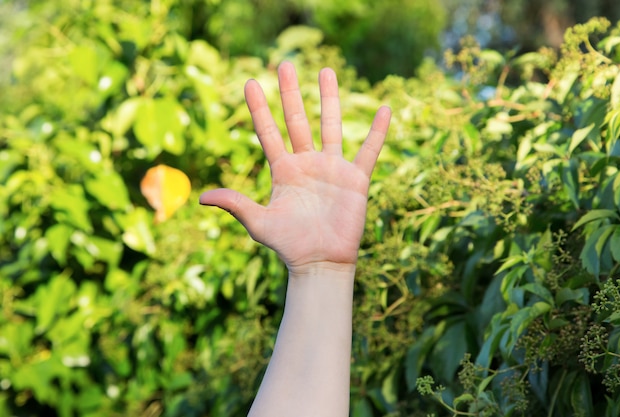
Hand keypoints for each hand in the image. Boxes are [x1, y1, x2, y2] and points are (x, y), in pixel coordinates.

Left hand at [200, 62, 390, 272]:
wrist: (321, 263)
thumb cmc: (289, 245)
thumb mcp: (259, 223)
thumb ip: (236, 204)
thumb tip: (202, 197)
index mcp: (283, 171)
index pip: (268, 133)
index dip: (259, 108)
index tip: (250, 82)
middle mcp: (307, 164)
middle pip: (298, 121)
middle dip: (290, 93)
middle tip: (285, 64)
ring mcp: (332, 169)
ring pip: (331, 126)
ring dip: (329, 99)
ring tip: (326, 70)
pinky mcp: (355, 179)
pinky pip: (368, 150)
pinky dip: (377, 132)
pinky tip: (383, 110)